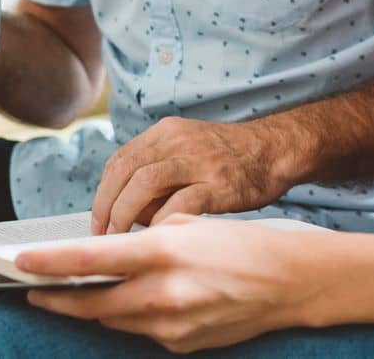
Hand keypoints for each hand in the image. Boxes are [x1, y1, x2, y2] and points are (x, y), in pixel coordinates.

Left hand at [19, 215, 326, 352]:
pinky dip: (132, 317)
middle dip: (59, 297)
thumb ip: (145, 239)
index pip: (91, 259)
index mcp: (164, 251)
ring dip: (95, 307)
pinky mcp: (181, 345)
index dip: (50, 263)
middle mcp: (164, 292)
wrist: (290, 282)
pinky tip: (136, 302)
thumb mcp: (190, 225)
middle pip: (92, 302)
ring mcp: (172, 325)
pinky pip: (142, 331)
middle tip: (35, 290)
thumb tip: (106, 254)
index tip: (22, 263)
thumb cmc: (241, 243)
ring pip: (113, 320)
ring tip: (80, 293)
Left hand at [91, 117, 305, 234]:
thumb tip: (123, 210)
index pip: (119, 161)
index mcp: (166, 132)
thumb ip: (157, 170)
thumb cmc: (229, 158)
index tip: (98, 220)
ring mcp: (199, 161)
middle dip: (107, 207)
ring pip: (144, 184)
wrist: (276, 150)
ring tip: (121, 240)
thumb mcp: (188, 148)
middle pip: (125, 171)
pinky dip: (160, 224)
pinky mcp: (218, 184)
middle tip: (102, 237)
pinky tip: (157, 240)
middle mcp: (178, 141)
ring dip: (125, 215)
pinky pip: (178, 205)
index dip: (102, 194)